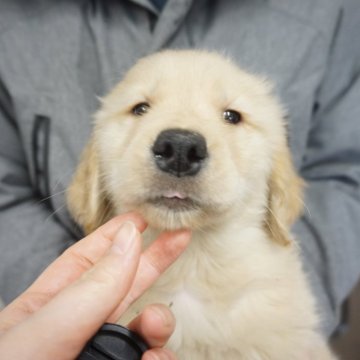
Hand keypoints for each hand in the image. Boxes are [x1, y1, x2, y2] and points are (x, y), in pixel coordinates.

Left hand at [0, 213, 190, 358]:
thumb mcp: (36, 335)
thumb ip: (86, 291)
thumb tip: (128, 241)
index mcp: (45, 311)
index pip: (85, 260)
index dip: (115, 235)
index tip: (141, 218)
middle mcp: (75, 332)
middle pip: (122, 285)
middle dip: (153, 259)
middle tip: (179, 235)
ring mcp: (98, 357)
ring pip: (140, 328)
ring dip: (158, 321)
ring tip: (154, 328)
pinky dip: (160, 359)